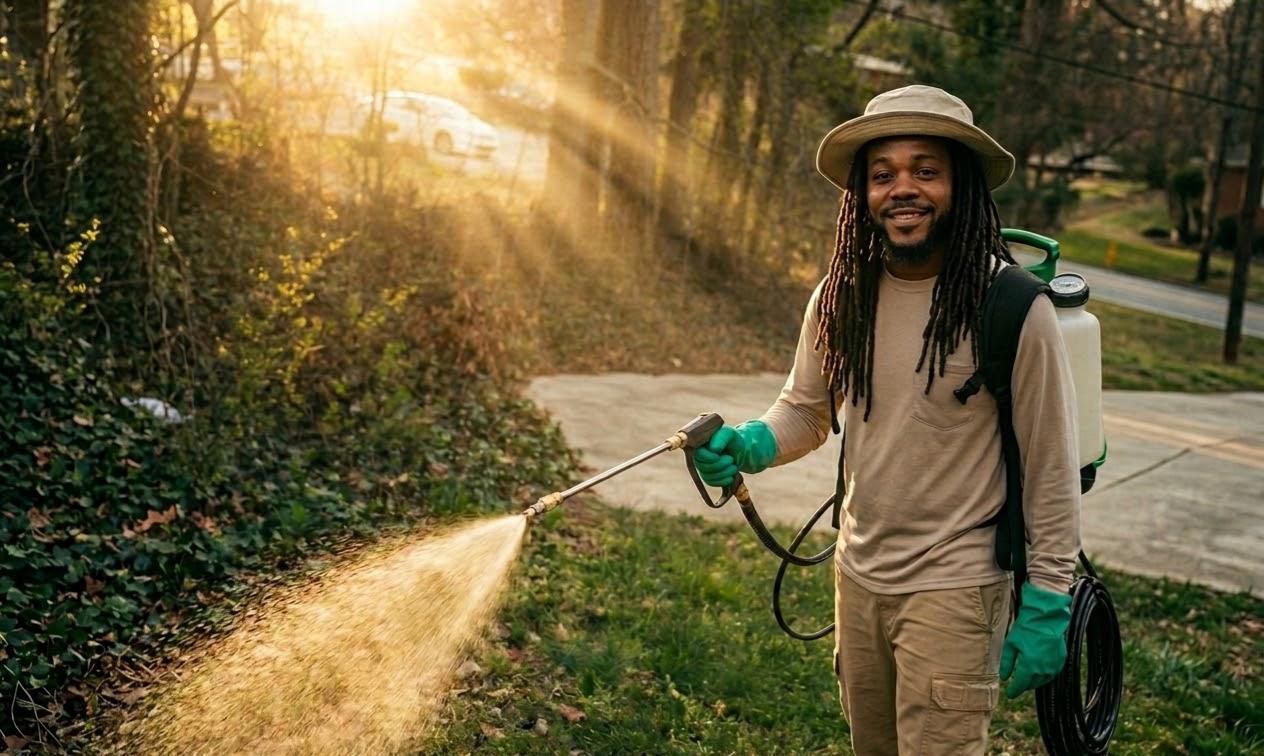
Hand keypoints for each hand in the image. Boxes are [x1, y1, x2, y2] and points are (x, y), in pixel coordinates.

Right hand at [693, 420, 776, 487]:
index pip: (698, 454)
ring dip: (724, 473)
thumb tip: (713, 449)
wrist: (739, 450)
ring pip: (708, 476)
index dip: (709, 458)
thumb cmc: (732, 440)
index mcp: (700, 444)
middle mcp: (698, 457)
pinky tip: (731, 476)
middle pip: (703, 467)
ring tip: (734, 466)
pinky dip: (723, 481)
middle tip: (731, 459)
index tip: (719, 456)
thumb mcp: (729, 434)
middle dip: (720, 465)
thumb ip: (721, 438)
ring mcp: (702, 468)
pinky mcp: (708, 477)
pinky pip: (712, 483)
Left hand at [1000, 582, 1072, 698]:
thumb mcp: (1011, 644)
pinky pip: (1051, 673)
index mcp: (1030, 667)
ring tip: (1027, 678)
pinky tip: (1039, 670)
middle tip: (1017, 685)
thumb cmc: (1026, 629)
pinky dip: (1044, 674)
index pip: (1021, 685)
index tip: (1010, 695)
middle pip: (1032, 684)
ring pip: (1043, 680)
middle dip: (1024, 686)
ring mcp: (1054, 666)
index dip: (1014, 691)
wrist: (1046, 617)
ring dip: (1034, 681)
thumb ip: (1007, 663)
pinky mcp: (1061, 661)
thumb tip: (1004, 678)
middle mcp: (1043, 670)